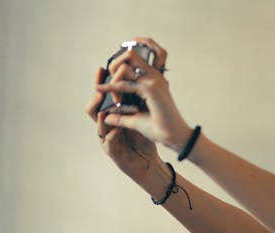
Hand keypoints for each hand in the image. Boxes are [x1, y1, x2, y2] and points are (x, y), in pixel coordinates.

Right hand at [85, 67, 161, 184]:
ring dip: (100, 115)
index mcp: (112, 117)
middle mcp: (106, 127)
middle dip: (96, 96)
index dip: (102, 83)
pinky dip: (111, 133)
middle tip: (99, 86)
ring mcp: (106, 139)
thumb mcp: (143, 117)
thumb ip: (137, 100)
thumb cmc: (145, 141)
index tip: (103, 69)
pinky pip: (107, 141)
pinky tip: (117, 128)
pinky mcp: (112, 152)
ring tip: (104, 107)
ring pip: (97, 125)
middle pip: (93, 108)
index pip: (103, 97)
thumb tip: (139, 77)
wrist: (149, 163)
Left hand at [94, 37, 193, 153]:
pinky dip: (111, 87)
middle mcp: (155, 76)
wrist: (174, 137)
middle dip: (115, 62)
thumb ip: (121, 115)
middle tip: (109, 77)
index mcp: (154, 79)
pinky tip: (100, 89)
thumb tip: (107, 117)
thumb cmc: (161, 128)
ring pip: (126, 65)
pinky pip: (125, 84)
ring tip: (107, 88)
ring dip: (113, 75)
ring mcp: (154, 80)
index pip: (136, 58)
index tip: (109, 76)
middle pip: (131, 54)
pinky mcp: (151, 89)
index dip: (119, 63)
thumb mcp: (136, 118)